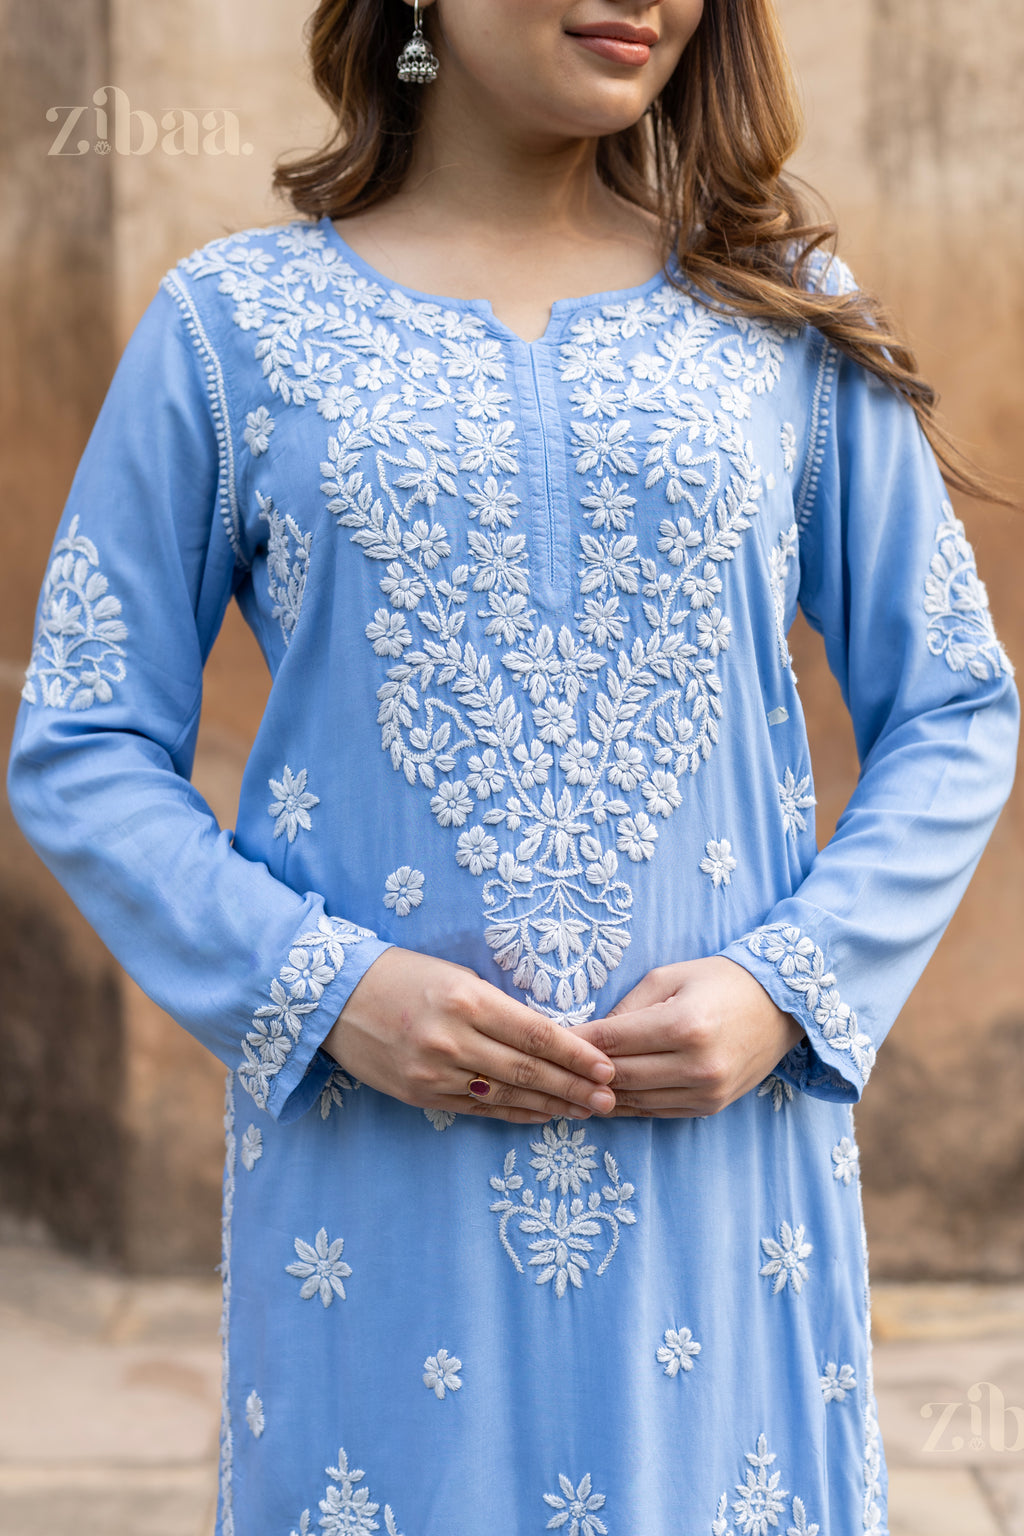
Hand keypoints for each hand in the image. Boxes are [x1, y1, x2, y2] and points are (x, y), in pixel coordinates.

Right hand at [322, 946, 616, 1123]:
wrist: (334, 998)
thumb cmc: (402, 975)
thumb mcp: (455, 977)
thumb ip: (498, 1007)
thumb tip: (549, 1036)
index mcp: (467, 999)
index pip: (536, 1032)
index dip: (576, 1054)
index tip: (607, 1067)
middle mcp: (452, 1039)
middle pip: (528, 1069)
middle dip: (574, 1087)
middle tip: (609, 1099)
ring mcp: (434, 1072)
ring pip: (507, 1093)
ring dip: (550, 1105)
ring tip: (585, 1111)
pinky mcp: (420, 1094)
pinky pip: (478, 1108)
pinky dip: (514, 1113)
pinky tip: (541, 1116)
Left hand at [573, 956, 805, 1117]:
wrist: (780, 1007)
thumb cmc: (720, 981)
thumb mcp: (670, 977)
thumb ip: (626, 1008)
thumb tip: (589, 1036)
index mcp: (684, 1025)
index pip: (612, 1040)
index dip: (575, 1043)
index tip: (546, 1042)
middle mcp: (697, 1065)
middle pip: (619, 1076)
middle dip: (581, 1072)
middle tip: (550, 1066)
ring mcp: (706, 1092)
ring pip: (634, 1100)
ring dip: (599, 1095)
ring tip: (568, 1086)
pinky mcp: (710, 1107)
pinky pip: (655, 1111)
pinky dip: (626, 1105)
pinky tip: (602, 1098)